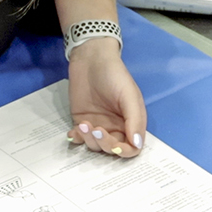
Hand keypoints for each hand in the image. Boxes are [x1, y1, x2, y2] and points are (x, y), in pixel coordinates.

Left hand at [66, 38, 146, 157]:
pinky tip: (74, 132)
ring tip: (84, 124)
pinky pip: (80, 139)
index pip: (132, 148)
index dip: (125, 151)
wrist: (91, 59)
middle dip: (104, 144)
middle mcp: (116, 127)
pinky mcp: (81, 122)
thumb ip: (134, 119)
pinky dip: (77, 139)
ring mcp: (98, 126)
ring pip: (95, 146)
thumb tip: (137, 144)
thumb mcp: (129, 95)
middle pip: (113, 150)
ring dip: (89, 140)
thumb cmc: (114, 75)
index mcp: (131, 123)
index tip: (115, 145)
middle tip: (95, 129)